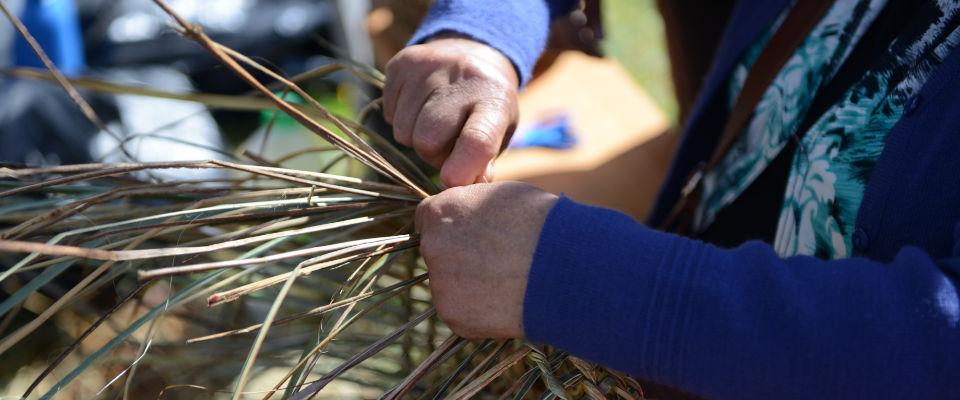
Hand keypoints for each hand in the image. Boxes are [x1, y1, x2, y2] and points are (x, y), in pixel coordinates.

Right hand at [383, 33, 518, 186]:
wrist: (474, 53)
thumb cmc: (486, 106)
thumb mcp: (499, 133)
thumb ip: (482, 163)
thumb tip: (458, 186)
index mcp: (494, 99)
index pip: (477, 138)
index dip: (462, 167)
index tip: (451, 183)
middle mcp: (463, 77)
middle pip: (427, 139)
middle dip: (432, 153)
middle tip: (447, 144)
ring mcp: (430, 65)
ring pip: (403, 131)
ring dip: (415, 138)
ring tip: (434, 124)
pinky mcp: (402, 62)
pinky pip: (389, 114)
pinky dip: (400, 119)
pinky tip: (420, 107)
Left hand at [415, 182, 558, 337]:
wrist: (566, 267)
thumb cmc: (542, 224)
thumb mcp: (501, 195)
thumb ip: (470, 204)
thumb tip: (464, 214)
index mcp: (440, 212)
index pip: (427, 218)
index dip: (451, 225)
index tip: (471, 233)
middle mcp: (432, 248)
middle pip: (437, 252)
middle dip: (458, 255)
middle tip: (495, 259)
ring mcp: (441, 285)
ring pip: (449, 284)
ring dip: (469, 283)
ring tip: (507, 280)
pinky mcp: (454, 316)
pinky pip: (462, 311)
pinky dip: (479, 310)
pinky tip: (506, 300)